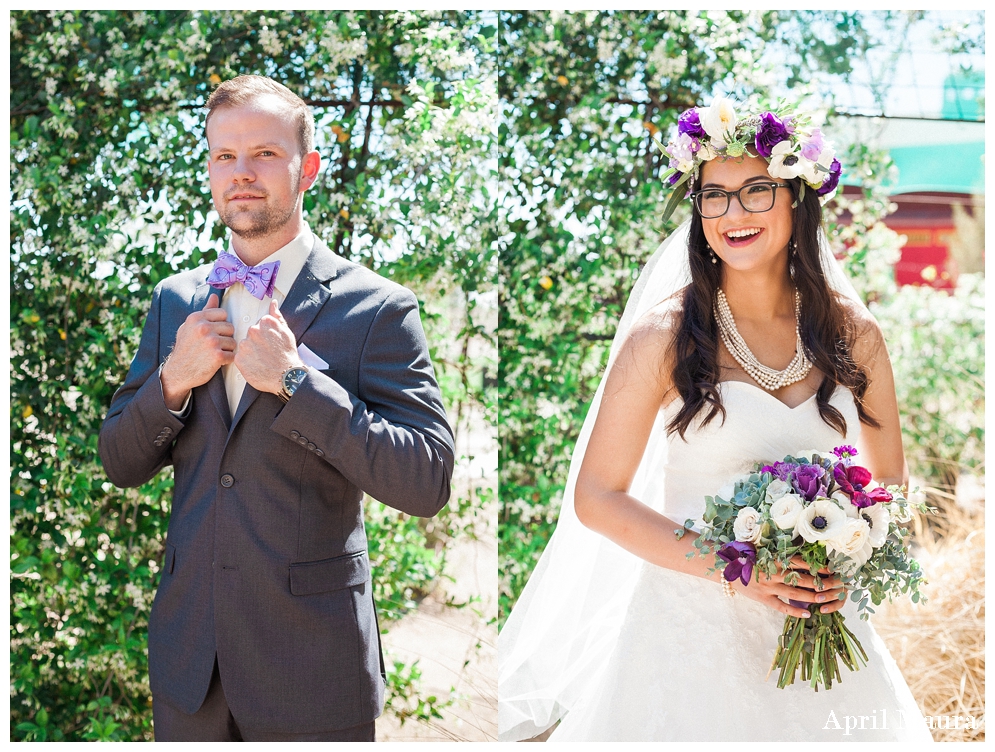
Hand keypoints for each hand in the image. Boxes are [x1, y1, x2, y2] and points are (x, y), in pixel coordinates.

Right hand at [161, 293, 234, 409]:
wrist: (178, 371)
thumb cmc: (185, 347)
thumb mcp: (190, 326)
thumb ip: (204, 311)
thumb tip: (215, 296)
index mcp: (196, 317)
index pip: (223, 314)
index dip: (220, 324)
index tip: (213, 332)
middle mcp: (204, 327)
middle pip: (230, 327)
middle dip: (225, 337)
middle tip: (214, 345)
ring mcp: (211, 341)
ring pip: (233, 342)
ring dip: (227, 349)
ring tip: (214, 353)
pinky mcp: (217, 356)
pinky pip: (233, 355)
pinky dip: (228, 360)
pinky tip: (217, 362)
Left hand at [234, 300, 303, 394]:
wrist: (286, 375)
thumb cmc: (287, 354)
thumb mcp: (286, 331)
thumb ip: (276, 316)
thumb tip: (273, 303)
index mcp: (265, 322)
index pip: (259, 325)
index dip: (265, 337)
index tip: (270, 344)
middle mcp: (253, 330)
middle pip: (250, 335)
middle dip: (257, 343)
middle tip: (267, 353)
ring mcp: (245, 344)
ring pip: (244, 346)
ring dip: (251, 352)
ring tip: (262, 360)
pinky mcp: (239, 358)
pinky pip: (239, 358)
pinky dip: (246, 362)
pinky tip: (257, 365)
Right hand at [734, 556, 846, 618]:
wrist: (726, 568)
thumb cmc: (745, 557)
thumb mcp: (761, 550)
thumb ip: (778, 553)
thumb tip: (800, 551)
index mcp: (774, 559)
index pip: (801, 562)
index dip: (817, 566)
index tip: (832, 568)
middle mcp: (774, 572)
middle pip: (802, 578)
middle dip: (821, 582)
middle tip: (836, 585)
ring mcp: (769, 586)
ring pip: (795, 593)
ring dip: (812, 596)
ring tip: (825, 599)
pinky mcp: (764, 598)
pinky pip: (782, 606)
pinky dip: (795, 611)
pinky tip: (808, 614)